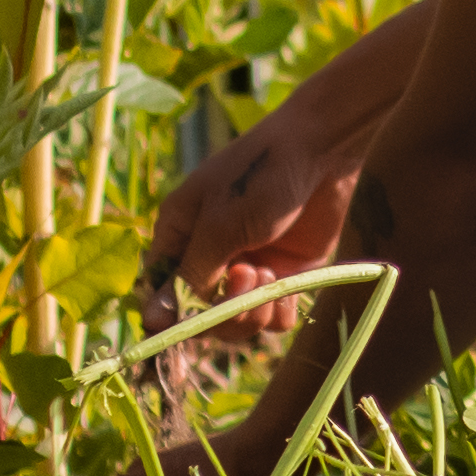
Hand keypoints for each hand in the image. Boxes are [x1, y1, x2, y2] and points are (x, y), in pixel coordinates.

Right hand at [141, 99, 367, 307]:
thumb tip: (153, 321)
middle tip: (246, 276)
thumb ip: (191, 276)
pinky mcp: (285, 274)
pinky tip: (287, 288)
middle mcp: (209, 259)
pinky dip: (279, 311)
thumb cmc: (260, 176)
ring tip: (267, 273)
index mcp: (178, 239)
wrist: (323, 149)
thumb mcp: (219, 227)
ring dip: (252, 311)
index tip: (189, 326)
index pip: (161, 296)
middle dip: (223, 311)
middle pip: (201, 318)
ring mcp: (248, 269)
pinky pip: (273, 317)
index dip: (172, 318)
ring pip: (239, 323)